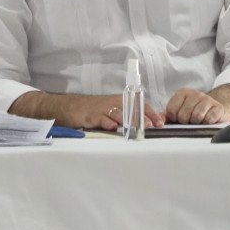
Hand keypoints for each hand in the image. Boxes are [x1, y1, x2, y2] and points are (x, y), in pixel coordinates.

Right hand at [10, 92, 163, 130]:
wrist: (70, 107)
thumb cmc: (93, 111)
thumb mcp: (111, 110)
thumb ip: (126, 116)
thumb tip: (146, 125)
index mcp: (119, 100)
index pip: (140, 104)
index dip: (151, 113)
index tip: (160, 123)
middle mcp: (112, 102)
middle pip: (132, 108)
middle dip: (143, 118)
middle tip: (152, 127)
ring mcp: (101, 108)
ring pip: (118, 113)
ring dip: (129, 121)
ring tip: (137, 128)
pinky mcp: (91, 115)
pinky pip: (101, 119)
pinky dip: (108, 123)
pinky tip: (114, 128)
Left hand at [165, 85, 229, 124]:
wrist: (215, 109)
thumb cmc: (195, 111)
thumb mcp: (180, 111)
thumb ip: (168, 115)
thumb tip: (158, 120)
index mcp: (183, 93)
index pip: (171, 110)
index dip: (174, 118)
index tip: (179, 118)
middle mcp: (194, 93)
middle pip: (183, 115)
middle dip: (186, 122)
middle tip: (191, 120)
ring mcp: (207, 99)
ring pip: (196, 117)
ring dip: (197, 123)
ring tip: (199, 120)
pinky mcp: (218, 107)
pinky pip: (208, 119)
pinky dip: (207, 123)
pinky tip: (207, 120)